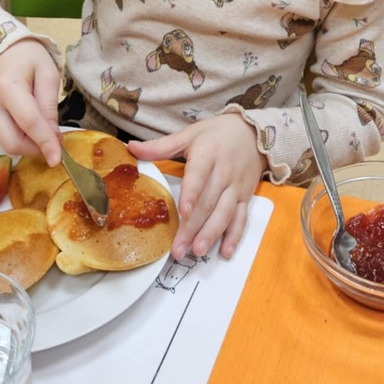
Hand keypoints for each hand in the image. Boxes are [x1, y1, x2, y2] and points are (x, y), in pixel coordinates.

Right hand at [0, 38, 62, 164]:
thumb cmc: (27, 58)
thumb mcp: (48, 73)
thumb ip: (49, 105)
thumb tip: (53, 136)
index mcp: (7, 88)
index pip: (29, 123)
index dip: (45, 143)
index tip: (57, 159)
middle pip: (12, 142)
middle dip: (36, 149)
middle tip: (54, 141)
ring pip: (7, 143)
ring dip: (29, 144)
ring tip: (42, 128)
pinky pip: (3, 136)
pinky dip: (20, 136)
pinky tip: (27, 122)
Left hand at [128, 113, 266, 260]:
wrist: (253, 132)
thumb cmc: (217, 134)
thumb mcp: (189, 135)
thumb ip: (161, 146)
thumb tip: (131, 147)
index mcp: (208, 154)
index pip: (198, 176)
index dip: (191, 194)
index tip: (182, 212)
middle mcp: (224, 172)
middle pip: (208, 202)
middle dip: (193, 227)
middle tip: (178, 249)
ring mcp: (236, 186)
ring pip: (224, 213)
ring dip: (211, 234)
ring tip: (197, 251)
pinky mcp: (246, 196)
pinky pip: (241, 218)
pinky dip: (234, 236)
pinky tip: (225, 252)